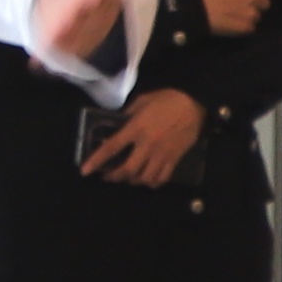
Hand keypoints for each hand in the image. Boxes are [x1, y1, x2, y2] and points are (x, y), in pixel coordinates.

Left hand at [84, 92, 207, 188]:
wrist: (196, 104)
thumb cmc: (168, 99)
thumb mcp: (143, 99)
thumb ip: (129, 112)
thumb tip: (118, 122)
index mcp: (136, 128)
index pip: (112, 147)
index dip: (97, 160)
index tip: (85, 171)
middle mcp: (147, 144)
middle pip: (127, 170)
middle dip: (114, 177)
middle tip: (108, 176)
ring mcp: (162, 154)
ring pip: (144, 178)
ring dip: (133, 181)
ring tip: (129, 177)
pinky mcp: (174, 159)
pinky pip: (161, 178)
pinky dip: (152, 183)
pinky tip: (148, 179)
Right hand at [192, 0, 281, 38]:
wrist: (196, 9)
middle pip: (266, 2)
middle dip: (257, 3)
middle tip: (242, 4)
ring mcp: (251, 14)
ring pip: (258, 15)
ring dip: (250, 15)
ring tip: (235, 15)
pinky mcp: (246, 27)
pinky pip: (251, 27)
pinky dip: (244, 26)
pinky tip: (233, 23)